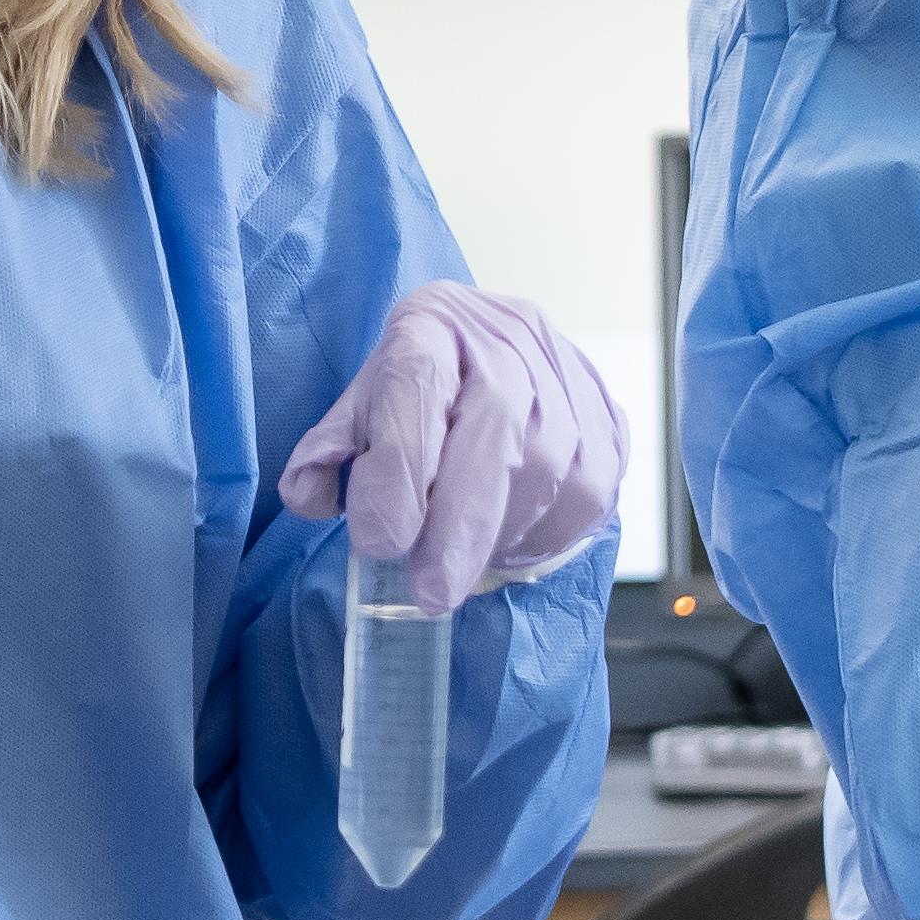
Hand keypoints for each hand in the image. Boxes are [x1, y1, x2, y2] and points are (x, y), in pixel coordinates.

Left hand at [275, 283, 630, 609]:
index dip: (399, 470)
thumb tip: (311, 496)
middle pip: (495, 432)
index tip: (380, 543)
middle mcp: (508, 340)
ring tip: (462, 559)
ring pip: (548, 470)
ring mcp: (567, 377)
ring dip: (501, 534)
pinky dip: (546, 534)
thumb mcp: (360, 407)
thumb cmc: (420, 390)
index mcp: (431, 327)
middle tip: (431, 592)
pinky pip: (588, 492)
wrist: (494, 347)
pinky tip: (509, 540)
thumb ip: (328, 452)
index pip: (417, 386)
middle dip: (459, 526)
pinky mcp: (608, 419)